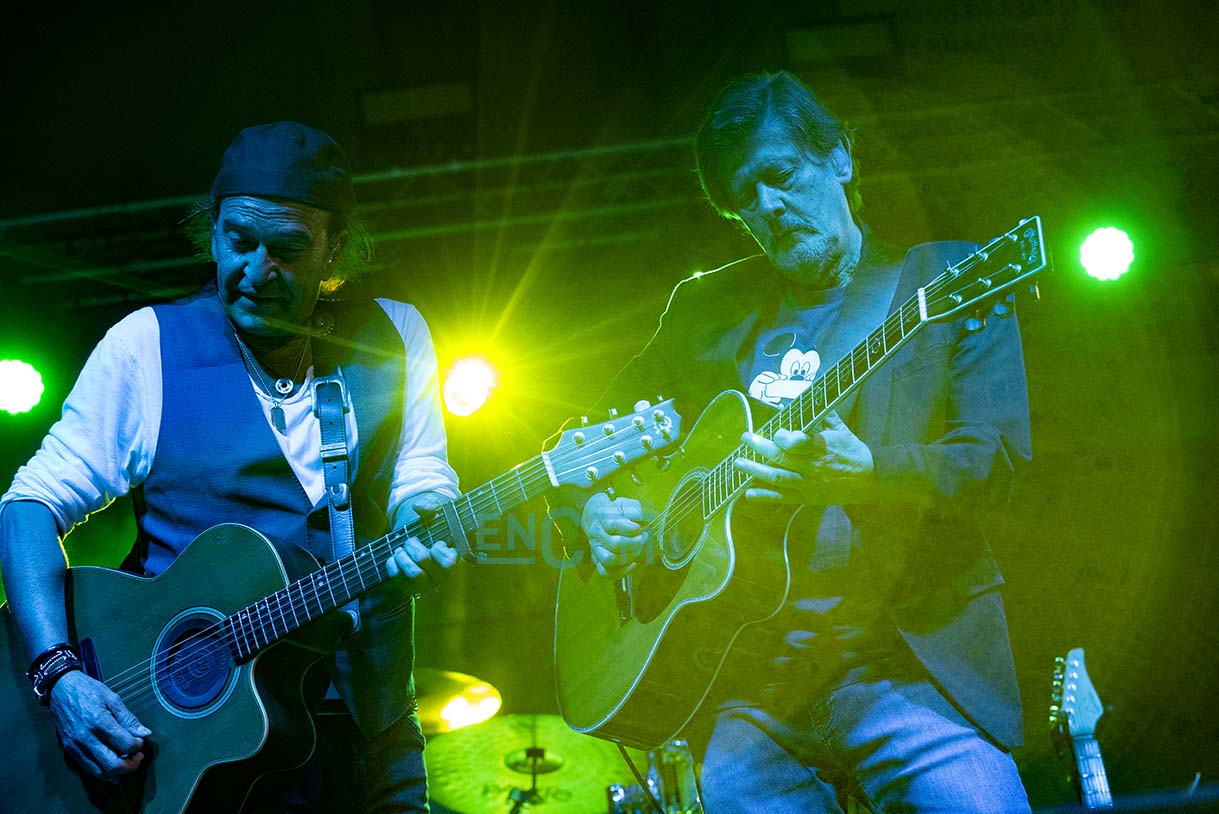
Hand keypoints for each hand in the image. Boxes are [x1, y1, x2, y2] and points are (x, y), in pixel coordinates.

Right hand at [49, 670, 149, 780]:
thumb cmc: (88, 690)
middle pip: (112, 765)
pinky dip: (102, 772)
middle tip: (138, 757)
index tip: (141, 741)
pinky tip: (112, 768)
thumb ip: (129, 719)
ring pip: (99, 771)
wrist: (60, 689)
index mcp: (99, 722)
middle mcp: (85, 738)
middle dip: (130, 765)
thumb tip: (145, 733)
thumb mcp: (112, 698)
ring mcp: (75, 746)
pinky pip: (87, 768)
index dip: (138, 746)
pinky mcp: (68, 750)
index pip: (125, 744)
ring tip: (127, 762)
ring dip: (117, 772)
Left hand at [386, 493, 457, 595]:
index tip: (436, 542)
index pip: (448, 561)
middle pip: (424, 561)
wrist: (420, 541)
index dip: (438, 549)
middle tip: (410, 541)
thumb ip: (431, 506)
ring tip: (400, 550)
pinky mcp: (409, 588)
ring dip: (402, 558)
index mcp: (452, 560)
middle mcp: (441, 577)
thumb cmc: (432, 526)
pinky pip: (398, 579)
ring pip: (413, 573)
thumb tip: (419, 507)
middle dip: (413, 546)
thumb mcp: (435, 513)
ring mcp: (425, 585)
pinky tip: (394, 558)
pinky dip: (392, 565)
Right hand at [582, 491, 647, 576]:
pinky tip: (634, 564)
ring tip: (639, 550)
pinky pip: (606, 572)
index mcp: (601, 518)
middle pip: (615, 544)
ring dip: (629, 557)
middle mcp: (596, 534)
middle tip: (644, 538)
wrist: (596, 516)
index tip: (640, 528)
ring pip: (610, 559)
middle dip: (634, 544)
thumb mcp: (625, 504)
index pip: (614, 525)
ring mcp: (595, 549)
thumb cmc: (616, 511)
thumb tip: (641, 519)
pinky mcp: (598, 561)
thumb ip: (634, 510)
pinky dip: (622, 571)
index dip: (630, 529)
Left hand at [734, 411, 876, 505]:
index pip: (800, 442)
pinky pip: (782, 497)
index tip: (775, 430)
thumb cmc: (852, 452)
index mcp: (821, 448)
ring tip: (738, 463)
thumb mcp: (842, 430)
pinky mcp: (805, 497)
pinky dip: (765, 496)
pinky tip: (748, 493)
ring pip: (778, 477)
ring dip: (756, 470)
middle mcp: (812, 467)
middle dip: (761, 447)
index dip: (785, 437)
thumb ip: (823, 414)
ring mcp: (807, 483)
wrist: (868, 482)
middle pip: (782, 458)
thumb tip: (807, 393)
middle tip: (746, 437)